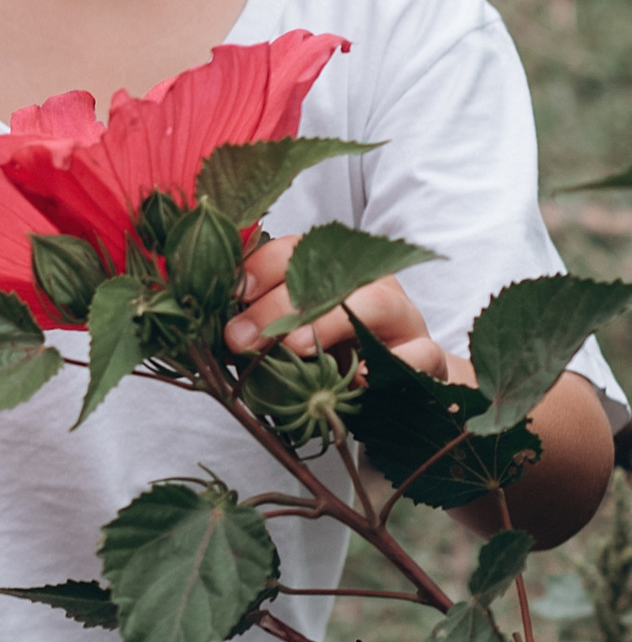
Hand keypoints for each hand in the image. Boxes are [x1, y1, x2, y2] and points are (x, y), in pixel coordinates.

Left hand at [225, 235, 448, 378]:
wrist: (400, 390)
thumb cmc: (336, 356)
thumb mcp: (294, 337)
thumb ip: (260, 326)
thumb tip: (212, 328)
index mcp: (334, 271)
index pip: (297, 251)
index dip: (261, 267)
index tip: (232, 293)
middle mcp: (370, 284)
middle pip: (330, 276)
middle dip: (280, 305)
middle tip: (242, 338)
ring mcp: (403, 318)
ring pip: (377, 302)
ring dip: (331, 322)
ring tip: (295, 348)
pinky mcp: (427, 356)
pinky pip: (420, 353)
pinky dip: (394, 363)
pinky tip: (362, 378)